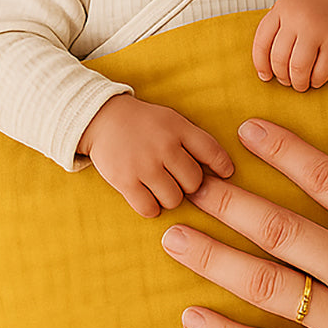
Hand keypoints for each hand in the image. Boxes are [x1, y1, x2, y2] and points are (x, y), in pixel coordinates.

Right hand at [78, 94, 233, 217]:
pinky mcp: (124, 181)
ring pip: (174, 199)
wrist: (102, 119)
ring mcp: (144, 165)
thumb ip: (194, 140)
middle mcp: (164, 146)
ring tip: (162, 188)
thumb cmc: (144, 124)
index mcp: (178, 128)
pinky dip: (151, 208)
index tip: (226, 174)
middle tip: (179, 180)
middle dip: (190, 185)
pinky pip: (149, 208)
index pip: (212, 151)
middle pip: (194, 182)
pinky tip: (148, 198)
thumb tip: (223, 169)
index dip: (222, 166)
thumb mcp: (172, 120)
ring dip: (170, 198)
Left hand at [252, 0, 327, 90]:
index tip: (265, 76)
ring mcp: (318, 27)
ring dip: (298, 82)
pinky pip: (320, 72)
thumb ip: (280, 29)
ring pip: (297, 68)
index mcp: (284, 6)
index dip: (261, 64)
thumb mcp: (297, 9)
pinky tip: (317, 80)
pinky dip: (316, 81)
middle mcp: (298, 15)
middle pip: (279, 58)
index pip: (261, 42)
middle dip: (282, 76)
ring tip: (301, 84)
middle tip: (288, 81)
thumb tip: (264, 68)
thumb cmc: (324, 10)